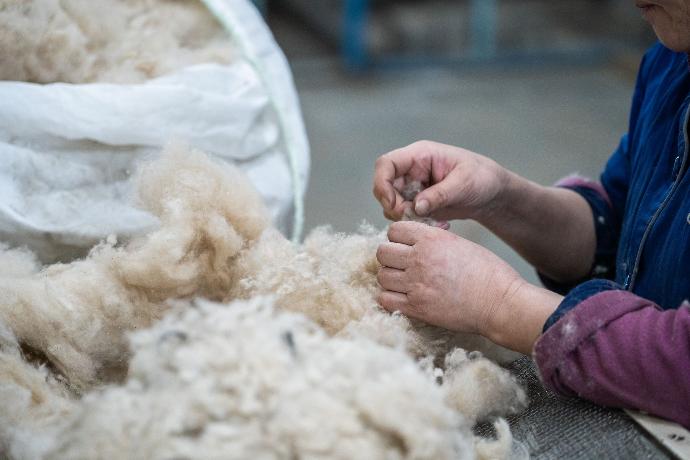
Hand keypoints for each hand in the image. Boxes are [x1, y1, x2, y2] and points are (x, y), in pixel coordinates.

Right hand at [372, 140, 508, 222]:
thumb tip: (415, 207)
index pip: (386, 164)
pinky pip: (405, 216)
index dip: (382, 184)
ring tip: (434, 222)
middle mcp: (411, 170)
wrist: (493, 195)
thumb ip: (440, 194)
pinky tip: (439, 225)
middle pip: (384, 187)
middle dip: (395, 207)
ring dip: (406, 218)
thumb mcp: (464, 184)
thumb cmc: (483, 178)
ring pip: (391, 205)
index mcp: (420, 155)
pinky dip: (416, 224)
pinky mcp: (417, 204)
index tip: (394, 205)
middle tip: (416, 218)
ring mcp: (413, 188)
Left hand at [376, 221, 522, 334]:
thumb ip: (434, 240)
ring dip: (391, 278)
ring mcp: (416, 284)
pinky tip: (403, 297)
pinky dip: (391, 298)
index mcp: (431, 239)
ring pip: (382, 276)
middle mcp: (419, 259)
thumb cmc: (488, 273)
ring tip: (404, 282)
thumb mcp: (460, 243)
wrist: (500, 303)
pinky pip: (385, 299)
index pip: (394, 231)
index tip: (406, 246)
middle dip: (391, 257)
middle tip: (402, 265)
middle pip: (382, 252)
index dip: (399, 238)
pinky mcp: (416, 308)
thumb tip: (417, 240)